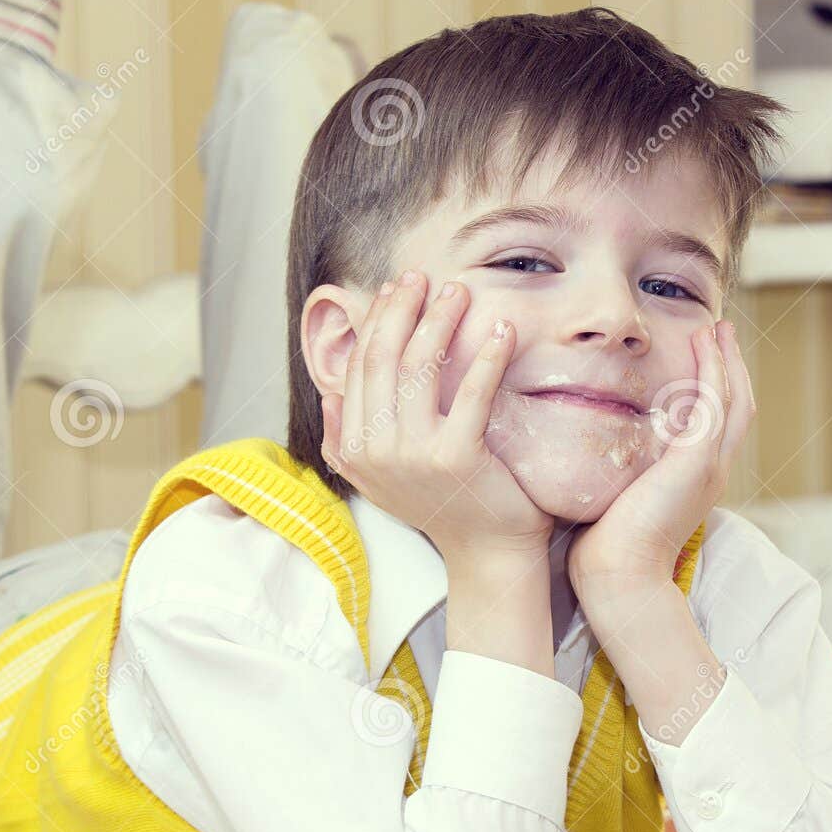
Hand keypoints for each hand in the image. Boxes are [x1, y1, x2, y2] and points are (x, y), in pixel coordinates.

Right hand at [320, 270, 554, 572]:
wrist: (485, 553)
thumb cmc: (441, 509)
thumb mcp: (378, 479)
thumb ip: (344, 441)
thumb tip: (328, 397)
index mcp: (353, 447)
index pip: (360, 366)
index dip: (377, 321)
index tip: (396, 290)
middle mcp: (375, 449)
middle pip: (384, 358)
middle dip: (403, 308)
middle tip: (423, 278)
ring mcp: (414, 454)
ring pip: (420, 367)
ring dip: (441, 321)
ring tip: (460, 293)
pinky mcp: (457, 457)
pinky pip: (472, 393)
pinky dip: (488, 356)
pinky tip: (502, 329)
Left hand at [567, 320, 751, 614]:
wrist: (618, 576)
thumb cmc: (607, 546)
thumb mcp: (620, 496)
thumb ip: (620, 470)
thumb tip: (595, 450)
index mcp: (695, 481)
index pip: (717, 425)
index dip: (716, 388)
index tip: (703, 356)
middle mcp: (712, 472)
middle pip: (737, 407)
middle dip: (730, 367)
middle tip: (721, 332)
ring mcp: (710, 466)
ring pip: (733, 399)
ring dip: (726, 359)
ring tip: (716, 328)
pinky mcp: (697, 461)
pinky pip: (715, 402)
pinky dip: (713, 369)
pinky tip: (703, 343)